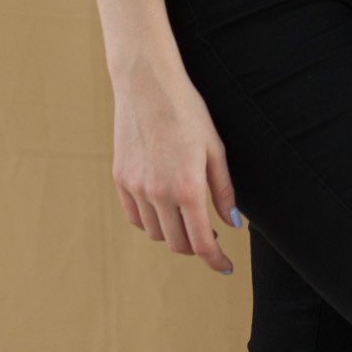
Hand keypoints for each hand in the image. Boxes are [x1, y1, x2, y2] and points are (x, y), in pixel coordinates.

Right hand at [111, 66, 240, 273]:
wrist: (147, 84)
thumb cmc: (187, 112)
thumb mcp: (214, 149)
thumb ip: (223, 190)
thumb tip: (232, 223)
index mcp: (187, 188)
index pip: (202, 243)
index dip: (216, 260)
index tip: (226, 266)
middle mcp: (158, 194)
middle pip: (177, 244)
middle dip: (196, 247)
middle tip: (210, 237)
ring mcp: (135, 188)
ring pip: (155, 233)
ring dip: (174, 234)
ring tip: (187, 219)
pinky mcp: (120, 179)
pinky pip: (135, 217)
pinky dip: (151, 222)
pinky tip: (163, 209)